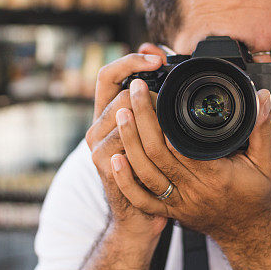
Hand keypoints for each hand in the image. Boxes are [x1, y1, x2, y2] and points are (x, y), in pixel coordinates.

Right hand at [86, 43, 168, 239]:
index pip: (108, 74)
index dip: (129, 62)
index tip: (156, 58)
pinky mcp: (106, 166)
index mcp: (106, 114)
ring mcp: (98, 148)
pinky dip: (150, 141)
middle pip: (121, 95)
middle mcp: (96, 128)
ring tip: (172, 127)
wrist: (139, 217)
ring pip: (124, 117)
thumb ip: (155, 96)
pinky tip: (166, 144)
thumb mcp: (153, 129)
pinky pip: (127, 144)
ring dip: (152, 118)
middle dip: (151, 96)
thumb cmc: (152, 170)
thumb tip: (159, 52)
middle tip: (174, 104)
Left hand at [110, 78, 270, 246]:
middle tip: (134, 92)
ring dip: (130, 143)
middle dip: (141, 120)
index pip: (182, 145)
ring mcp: (179, 203)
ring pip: (145, 173)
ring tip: (121, 114)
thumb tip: (261, 97)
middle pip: (157, 154)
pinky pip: (141, 199)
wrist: (252, 235)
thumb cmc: (259, 196)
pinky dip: (125, 181)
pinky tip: (114, 160)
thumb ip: (262, 127)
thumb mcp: (268, 161)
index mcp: (216, 176)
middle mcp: (194, 191)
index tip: (155, 93)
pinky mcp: (170, 211)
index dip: (163, 118)